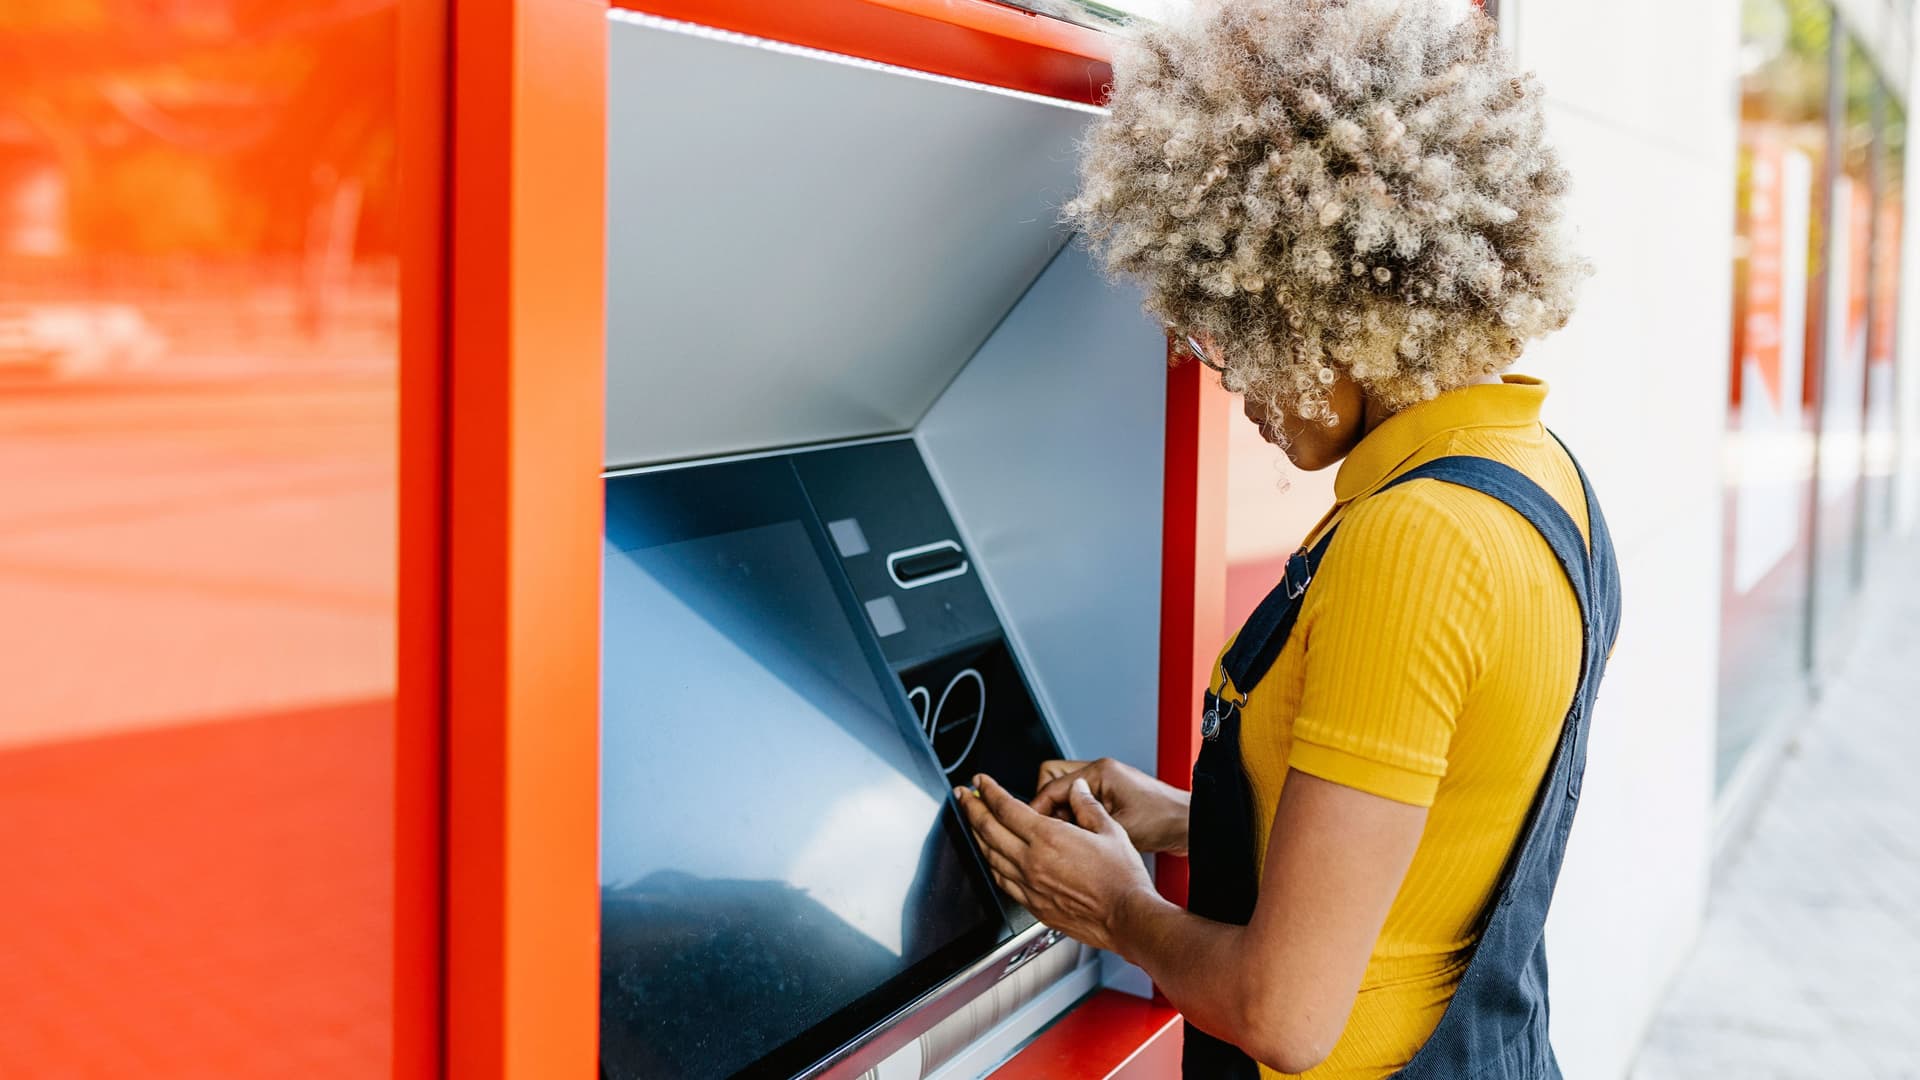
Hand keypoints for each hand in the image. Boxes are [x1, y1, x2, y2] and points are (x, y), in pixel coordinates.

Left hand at [956, 773, 1154, 953]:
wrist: (1126, 917)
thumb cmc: (1121, 879)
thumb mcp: (1110, 830)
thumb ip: (1087, 806)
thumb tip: (1077, 789)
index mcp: (1048, 837)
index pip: (1005, 807)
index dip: (988, 791)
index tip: (979, 782)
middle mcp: (1032, 861)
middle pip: (988, 830)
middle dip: (971, 808)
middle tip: (962, 796)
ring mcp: (1030, 885)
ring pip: (990, 857)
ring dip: (976, 836)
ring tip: (971, 822)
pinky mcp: (1034, 905)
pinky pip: (1002, 881)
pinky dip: (991, 865)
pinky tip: (991, 859)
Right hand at [1032, 758, 1190, 855]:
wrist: (1190, 825)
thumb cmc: (1165, 820)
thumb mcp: (1118, 826)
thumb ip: (1083, 823)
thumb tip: (1055, 830)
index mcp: (1099, 771)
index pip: (1051, 785)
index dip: (1038, 809)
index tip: (1031, 826)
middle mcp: (1101, 773)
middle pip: (1053, 784)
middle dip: (1048, 808)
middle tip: (1050, 831)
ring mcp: (1106, 785)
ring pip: (1066, 796)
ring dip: (1063, 815)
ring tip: (1067, 836)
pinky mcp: (1112, 798)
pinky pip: (1081, 804)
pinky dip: (1076, 819)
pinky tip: (1081, 837)